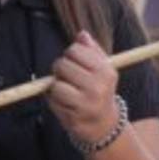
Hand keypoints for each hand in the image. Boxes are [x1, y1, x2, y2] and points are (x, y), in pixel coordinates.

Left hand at [48, 31, 119, 145]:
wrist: (103, 124)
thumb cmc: (99, 90)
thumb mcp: (102, 69)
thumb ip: (91, 50)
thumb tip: (81, 34)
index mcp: (106, 71)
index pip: (75, 50)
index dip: (70, 54)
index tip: (74, 62)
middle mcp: (98, 87)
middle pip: (62, 65)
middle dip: (60, 69)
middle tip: (67, 77)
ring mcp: (85, 103)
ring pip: (55, 84)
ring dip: (56, 86)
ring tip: (66, 91)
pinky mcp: (73, 117)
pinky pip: (52, 100)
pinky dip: (54, 100)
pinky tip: (65, 103)